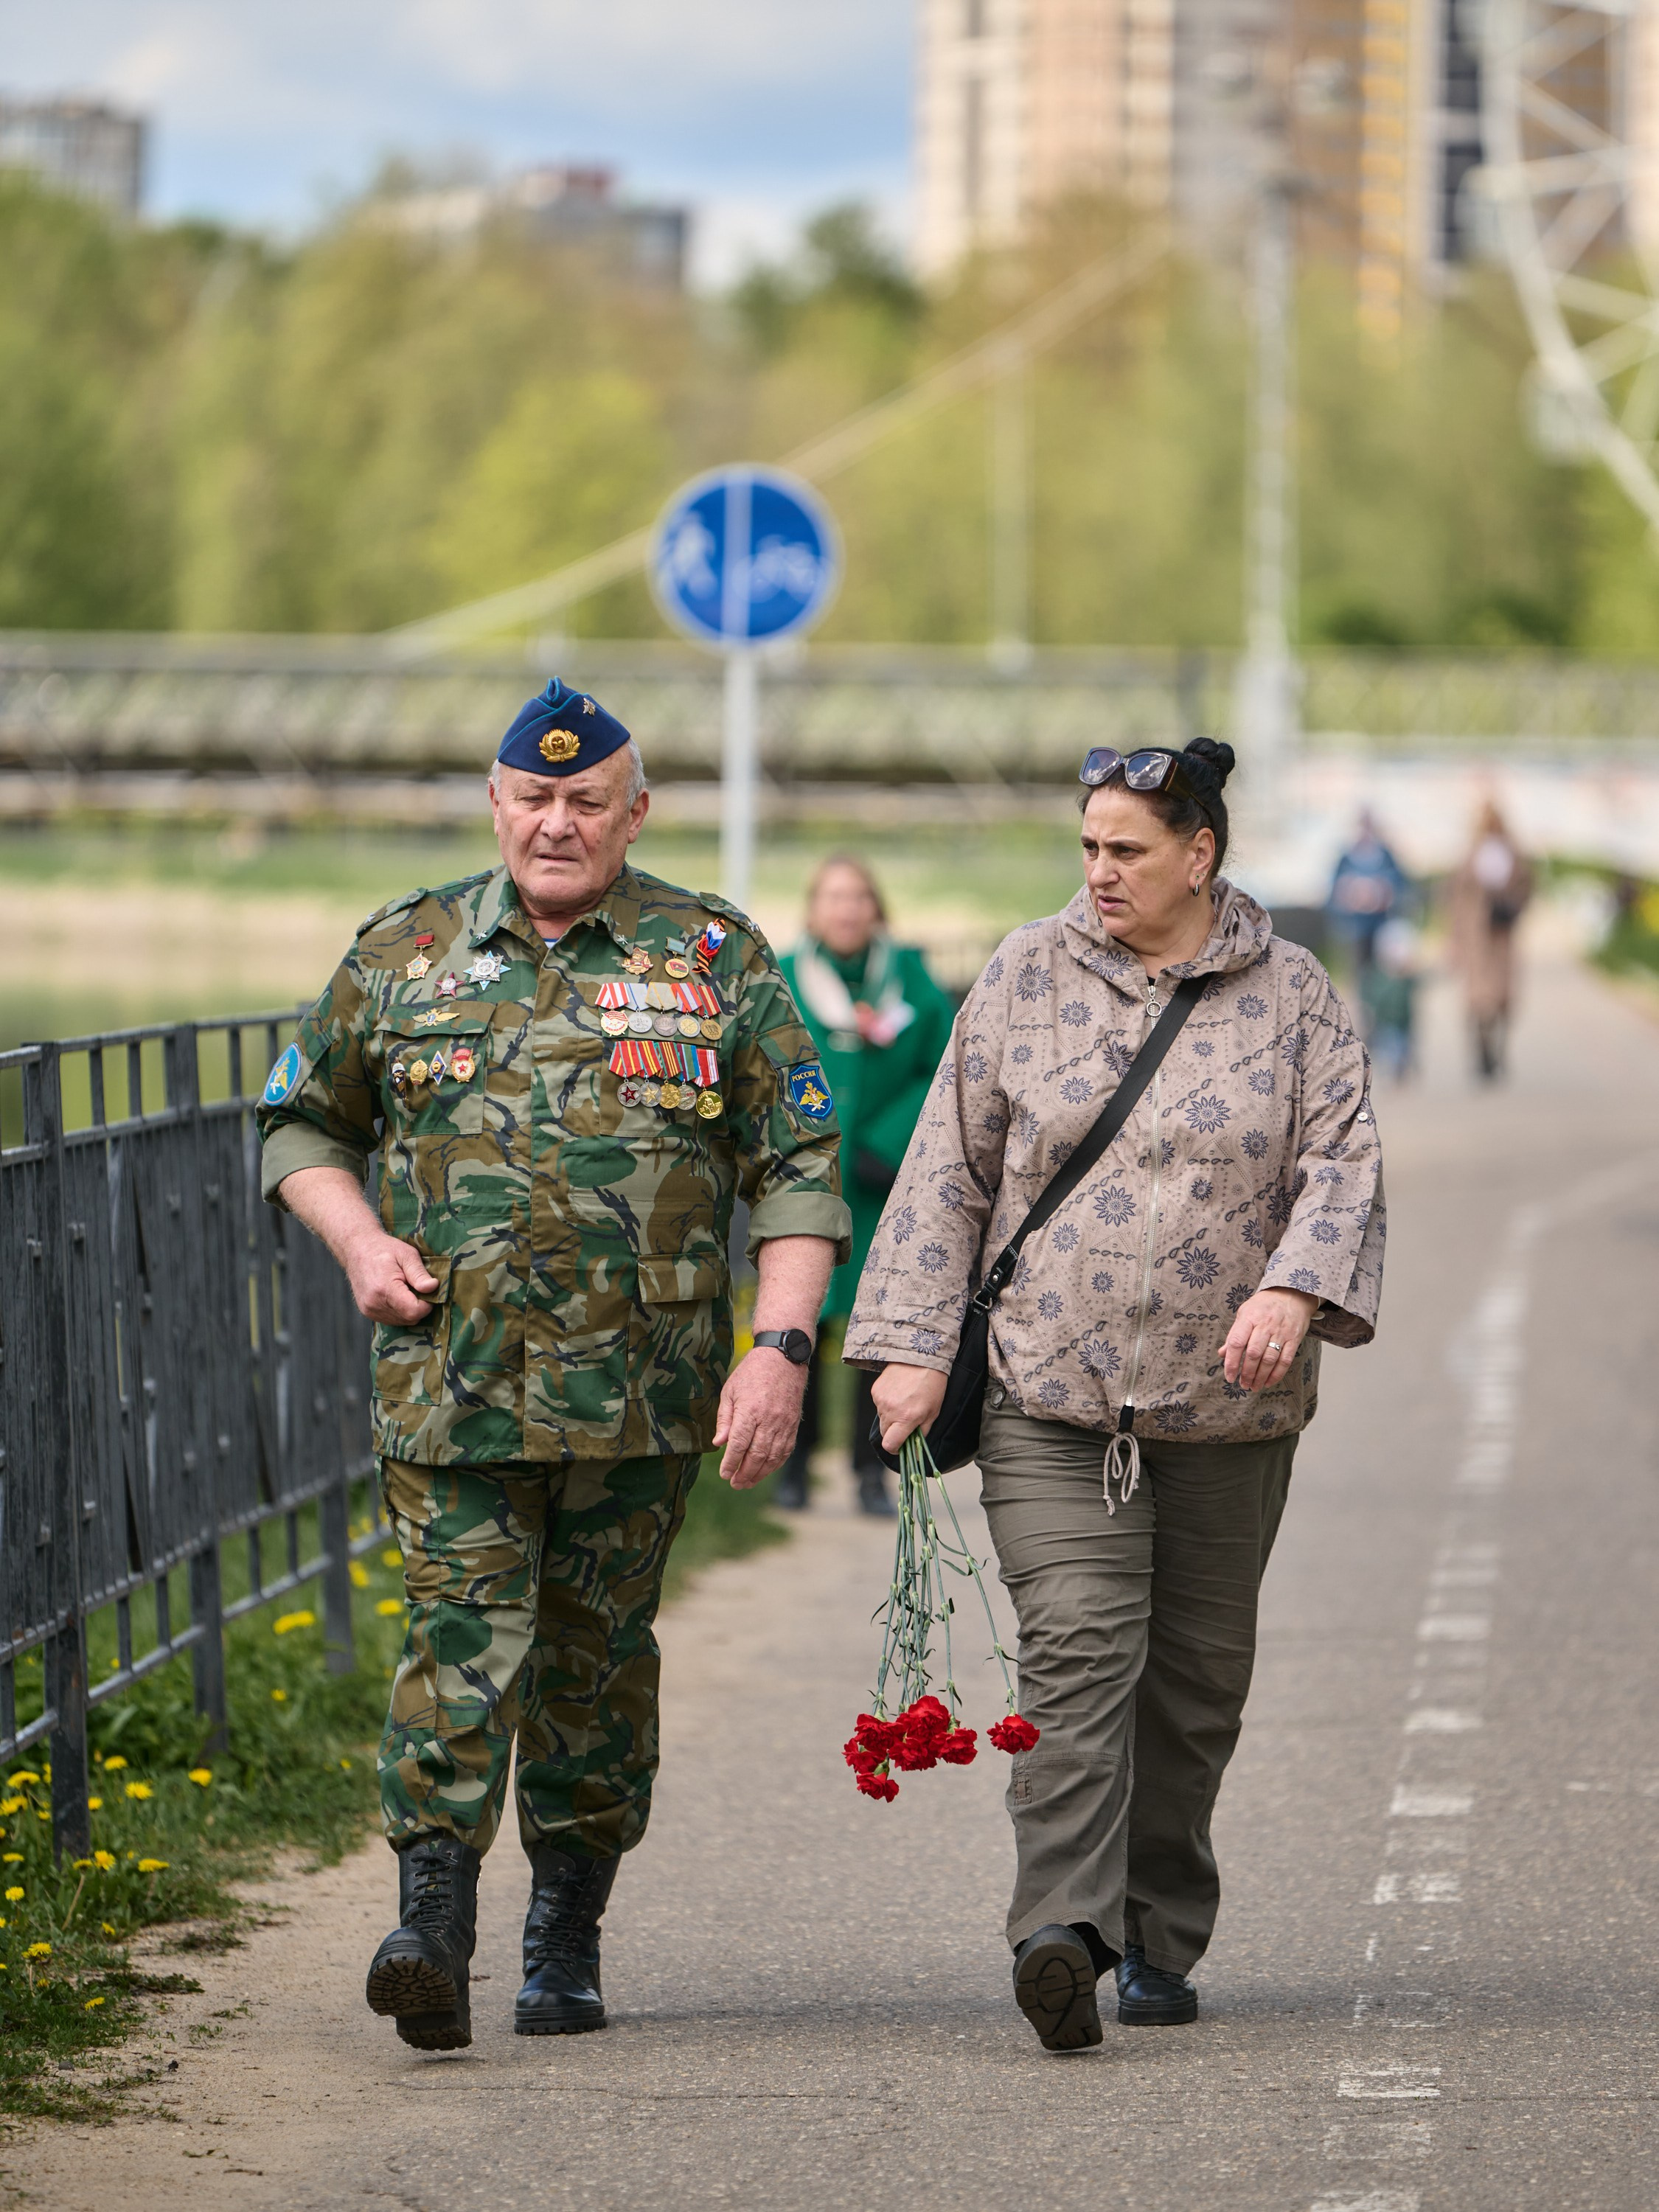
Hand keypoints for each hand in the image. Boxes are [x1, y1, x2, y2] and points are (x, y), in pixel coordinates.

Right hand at [341, 1229, 439, 1323]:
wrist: (356, 1249)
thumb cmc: (383, 1249)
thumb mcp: (406, 1254)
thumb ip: (419, 1274)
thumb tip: (433, 1287)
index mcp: (385, 1288)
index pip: (414, 1311)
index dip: (427, 1304)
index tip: (428, 1291)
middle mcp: (374, 1303)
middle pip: (409, 1318)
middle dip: (419, 1306)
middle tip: (416, 1287)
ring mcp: (369, 1310)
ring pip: (402, 1321)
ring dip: (409, 1309)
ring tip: (405, 1289)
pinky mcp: (368, 1312)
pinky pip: (392, 1320)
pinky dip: (400, 1311)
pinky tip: (397, 1295)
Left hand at [714, 1348, 809, 1489]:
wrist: (782, 1358)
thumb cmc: (752, 1372)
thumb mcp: (730, 1390)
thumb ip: (725, 1418)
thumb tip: (719, 1444)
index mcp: (750, 1410)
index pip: (739, 1444)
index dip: (731, 1462)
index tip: (724, 1474)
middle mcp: (769, 1419)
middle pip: (756, 1455)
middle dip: (744, 1473)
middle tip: (734, 1483)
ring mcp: (784, 1423)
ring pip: (773, 1456)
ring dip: (759, 1473)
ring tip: (747, 1482)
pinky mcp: (793, 1424)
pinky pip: (785, 1450)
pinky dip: (775, 1464)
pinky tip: (765, 1470)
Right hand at [871, 1363, 947, 1454]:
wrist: (921, 1357)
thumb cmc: (932, 1385)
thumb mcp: (933, 1413)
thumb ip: (922, 1434)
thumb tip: (914, 1451)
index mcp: (906, 1418)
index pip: (890, 1444)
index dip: (895, 1449)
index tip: (902, 1446)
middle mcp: (890, 1410)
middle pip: (884, 1433)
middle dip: (894, 1432)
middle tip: (906, 1423)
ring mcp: (880, 1400)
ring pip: (881, 1419)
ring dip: (891, 1417)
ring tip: (904, 1403)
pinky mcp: (875, 1390)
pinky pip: (879, 1405)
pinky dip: (887, 1404)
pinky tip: (898, 1393)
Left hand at [1219, 1288, 1317, 1391]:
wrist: (1292, 1294)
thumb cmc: (1264, 1305)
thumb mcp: (1244, 1313)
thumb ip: (1234, 1334)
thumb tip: (1223, 1354)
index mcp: (1249, 1317)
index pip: (1237, 1342)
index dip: (1231, 1362)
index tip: (1229, 1376)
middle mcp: (1265, 1325)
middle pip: (1254, 1354)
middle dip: (1247, 1373)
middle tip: (1242, 1384)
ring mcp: (1281, 1332)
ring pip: (1269, 1359)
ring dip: (1260, 1377)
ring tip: (1253, 1386)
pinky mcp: (1294, 1338)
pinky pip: (1285, 1360)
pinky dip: (1277, 1374)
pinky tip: (1268, 1382)